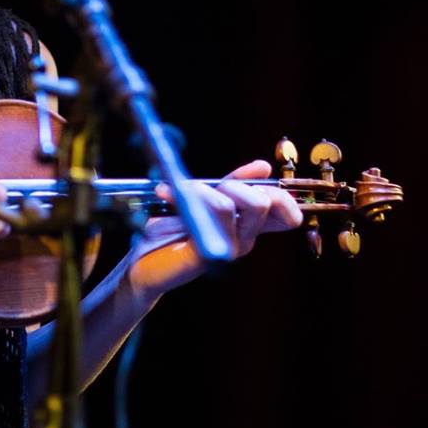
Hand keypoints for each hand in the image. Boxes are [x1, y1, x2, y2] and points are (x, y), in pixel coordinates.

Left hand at [127, 159, 302, 301]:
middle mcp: (244, 238)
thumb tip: (264, 167)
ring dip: (199, 190)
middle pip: (263, 202)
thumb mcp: (206, 197)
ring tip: (181, 193)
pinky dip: (183, 195)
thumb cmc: (171, 227)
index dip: (280, 193)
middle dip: (234, 184)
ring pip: (227, 204)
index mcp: (248, 225)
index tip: (259, 176)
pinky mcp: (205, 254)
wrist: (142, 260)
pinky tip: (165, 193)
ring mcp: (227, 248)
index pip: (286, 212)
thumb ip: (233, 184)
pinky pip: (201, 218)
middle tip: (210, 189)